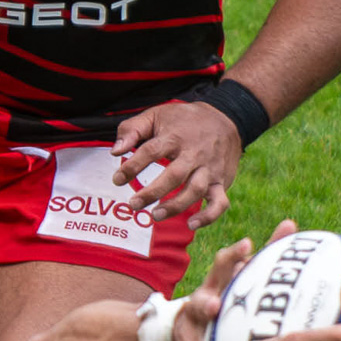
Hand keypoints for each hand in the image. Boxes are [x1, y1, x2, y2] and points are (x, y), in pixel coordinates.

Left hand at [110, 101, 242, 229]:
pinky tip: (191, 224)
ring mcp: (209, 169)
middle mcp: (193, 154)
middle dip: (153, 192)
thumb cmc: (183, 120)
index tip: (117, 180)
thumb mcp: (156, 115)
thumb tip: (115, 151)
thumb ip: (132, 130)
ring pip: (195, 190)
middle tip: (133, 204)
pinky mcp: (221, 182)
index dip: (133, 166)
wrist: (225, 118)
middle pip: (174, 175)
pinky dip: (208, 216)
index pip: (151, 151)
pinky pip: (219, 203)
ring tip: (156, 215)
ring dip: (176, 205)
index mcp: (174, 137)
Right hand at [172, 219, 296, 340]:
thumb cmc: (224, 297)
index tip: (247, 245)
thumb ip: (264, 252)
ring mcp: (191, 331)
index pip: (223, 265)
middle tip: (214, 305)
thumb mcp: (239, 275)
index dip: (233, 256)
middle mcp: (200, 304)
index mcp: (217, 284)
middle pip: (201, 298)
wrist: (184, 326)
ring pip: (191, 340)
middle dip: (206, 301)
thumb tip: (290, 223)